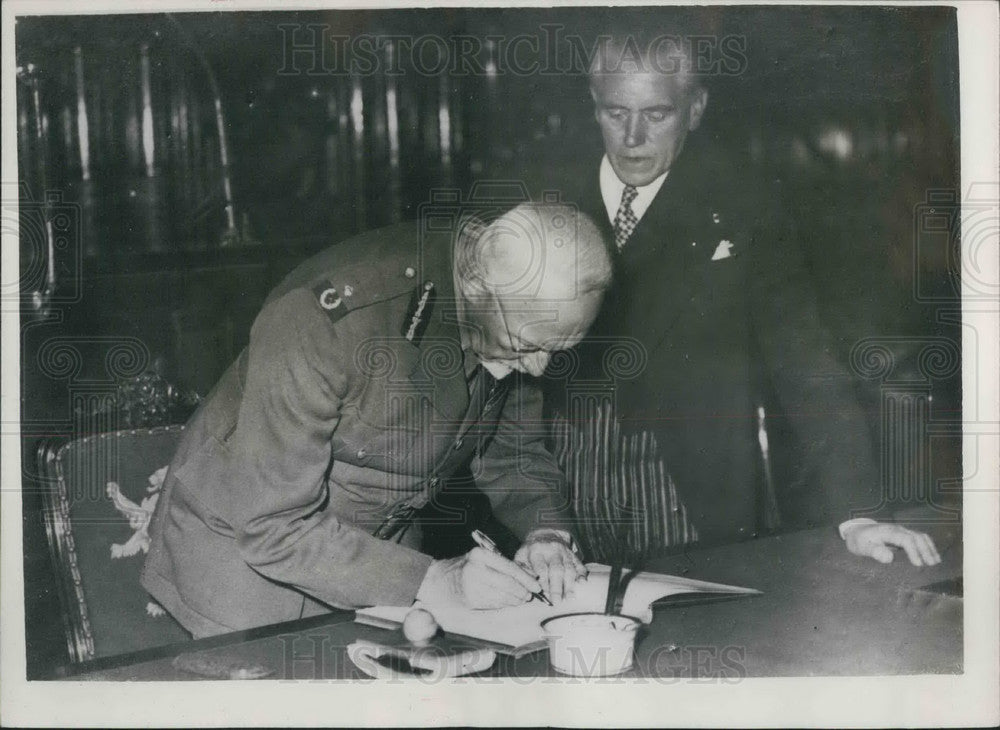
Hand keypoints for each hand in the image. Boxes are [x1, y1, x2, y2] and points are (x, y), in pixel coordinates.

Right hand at [416, 547, 541, 608]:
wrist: (440, 580)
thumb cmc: (466, 566)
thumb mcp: (483, 558)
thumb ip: (504, 565)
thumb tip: (529, 576)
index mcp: (480, 555)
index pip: (509, 568)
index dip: (526, 578)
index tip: (536, 585)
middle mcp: (476, 570)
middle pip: (508, 584)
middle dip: (523, 591)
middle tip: (530, 595)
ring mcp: (472, 587)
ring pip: (503, 596)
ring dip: (516, 600)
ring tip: (521, 599)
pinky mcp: (471, 600)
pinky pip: (495, 604)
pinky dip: (505, 604)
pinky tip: (509, 602)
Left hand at [514, 529, 586, 602]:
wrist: (544, 534)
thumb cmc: (531, 551)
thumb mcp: (521, 556)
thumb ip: (522, 570)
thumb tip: (526, 587)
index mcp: (537, 551)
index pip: (541, 568)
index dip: (543, 582)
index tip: (543, 594)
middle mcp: (552, 551)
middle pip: (556, 569)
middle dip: (557, 587)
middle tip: (557, 602)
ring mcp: (564, 552)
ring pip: (569, 568)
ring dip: (570, 584)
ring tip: (570, 597)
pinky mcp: (572, 555)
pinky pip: (579, 564)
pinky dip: (581, 574)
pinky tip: (582, 583)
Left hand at [841, 520, 941, 565]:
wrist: (856, 531)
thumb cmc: (859, 541)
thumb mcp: (862, 547)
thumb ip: (874, 552)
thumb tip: (889, 558)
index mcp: (887, 532)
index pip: (906, 540)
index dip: (914, 551)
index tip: (919, 565)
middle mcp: (897, 529)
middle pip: (916, 537)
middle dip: (925, 550)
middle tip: (932, 565)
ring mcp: (901, 531)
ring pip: (919, 536)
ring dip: (929, 548)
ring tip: (936, 561)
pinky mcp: (903, 535)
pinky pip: (918, 538)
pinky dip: (927, 545)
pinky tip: (932, 555)